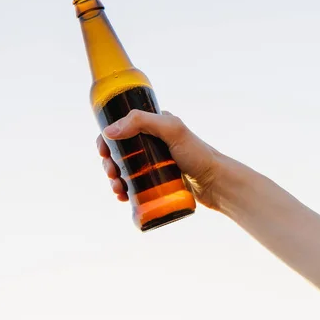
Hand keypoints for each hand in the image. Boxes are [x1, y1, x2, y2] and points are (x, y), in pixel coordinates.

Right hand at [96, 110, 223, 208]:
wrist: (217, 184)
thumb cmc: (198, 154)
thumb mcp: (172, 131)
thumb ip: (142, 122)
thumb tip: (109, 131)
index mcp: (154, 125)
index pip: (122, 129)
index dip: (107, 140)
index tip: (103, 153)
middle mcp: (153, 143)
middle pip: (120, 152)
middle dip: (109, 163)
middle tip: (112, 174)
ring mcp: (155, 163)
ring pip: (125, 170)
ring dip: (115, 179)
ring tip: (117, 189)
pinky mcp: (158, 182)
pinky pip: (135, 185)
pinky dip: (124, 190)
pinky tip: (122, 196)